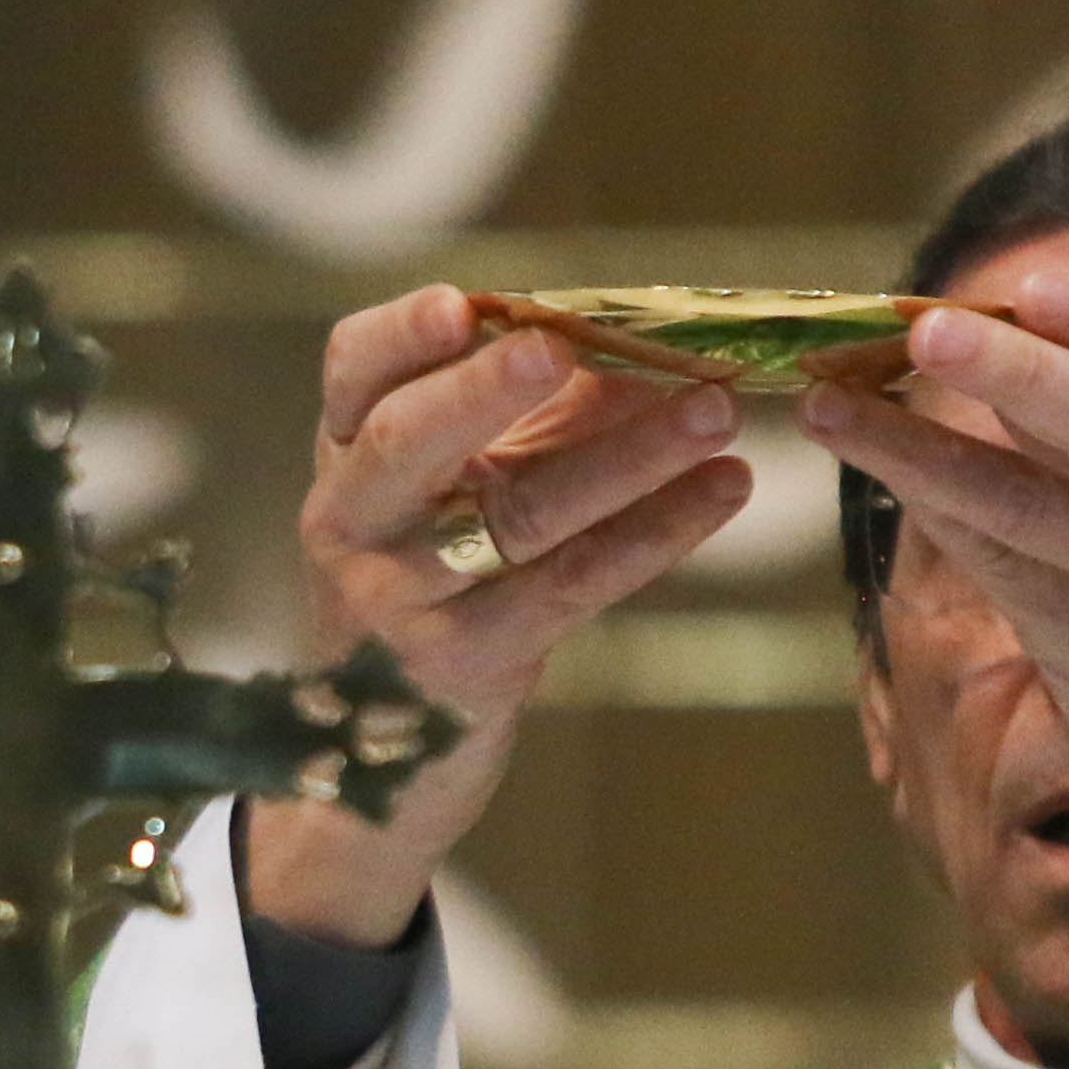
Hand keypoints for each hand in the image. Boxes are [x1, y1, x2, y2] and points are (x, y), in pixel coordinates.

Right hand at [253, 286, 756, 946]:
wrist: (382, 765)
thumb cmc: (443, 585)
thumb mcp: (458, 487)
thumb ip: (531, 410)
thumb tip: (659, 341)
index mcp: (346, 454)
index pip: (354, 371)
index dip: (402, 335)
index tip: (464, 304)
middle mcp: (352, 523)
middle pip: (406, 442)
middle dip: (484, 390)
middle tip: (563, 348)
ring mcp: (398, 600)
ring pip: (514, 517)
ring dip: (626, 458)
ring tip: (715, 412)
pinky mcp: (463, 663)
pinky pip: (571, 586)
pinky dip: (655, 533)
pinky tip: (723, 491)